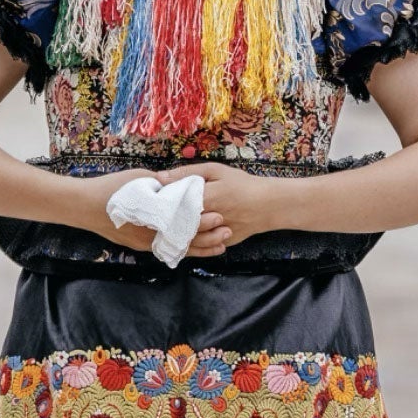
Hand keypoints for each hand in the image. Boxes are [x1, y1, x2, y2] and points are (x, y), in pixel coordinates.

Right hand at [85, 168, 233, 257]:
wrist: (83, 206)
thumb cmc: (109, 188)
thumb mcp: (139, 179)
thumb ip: (162, 183)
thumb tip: (180, 182)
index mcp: (151, 217)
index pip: (183, 223)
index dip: (203, 221)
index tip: (220, 217)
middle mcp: (149, 234)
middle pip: (184, 239)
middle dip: (207, 236)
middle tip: (227, 232)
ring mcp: (143, 242)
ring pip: (177, 248)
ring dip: (199, 247)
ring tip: (219, 246)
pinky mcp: (139, 245)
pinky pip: (166, 249)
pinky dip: (182, 249)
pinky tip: (196, 248)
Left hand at [152, 162, 283, 247]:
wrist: (267, 205)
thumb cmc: (241, 184)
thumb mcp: (216, 171)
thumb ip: (187, 173)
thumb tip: (160, 177)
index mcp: (207, 198)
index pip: (174, 204)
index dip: (159, 205)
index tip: (150, 200)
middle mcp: (210, 219)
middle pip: (177, 224)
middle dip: (163, 220)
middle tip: (150, 215)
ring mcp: (216, 234)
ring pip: (186, 239)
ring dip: (173, 233)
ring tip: (161, 225)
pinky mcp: (220, 244)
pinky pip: (199, 247)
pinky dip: (188, 242)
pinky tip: (178, 234)